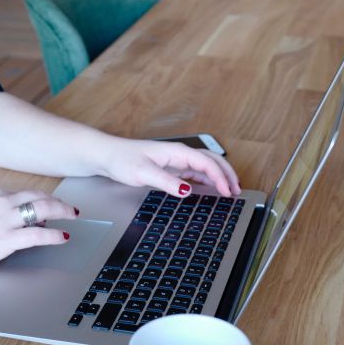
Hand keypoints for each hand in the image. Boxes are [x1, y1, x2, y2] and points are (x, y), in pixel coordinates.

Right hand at [0, 187, 74, 280]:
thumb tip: (11, 217)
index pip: (26, 193)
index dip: (43, 199)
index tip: (51, 204)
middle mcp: (1, 202)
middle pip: (39, 197)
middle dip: (58, 202)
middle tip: (70, 209)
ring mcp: (4, 220)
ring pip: (43, 210)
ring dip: (62, 212)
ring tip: (72, 217)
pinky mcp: (5, 240)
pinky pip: (38, 235)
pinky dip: (54, 235)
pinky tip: (62, 237)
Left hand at [97, 137, 240, 197]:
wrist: (106, 155)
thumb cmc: (122, 160)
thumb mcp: (144, 173)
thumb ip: (166, 182)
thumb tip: (188, 191)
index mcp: (177, 152)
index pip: (207, 163)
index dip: (220, 177)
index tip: (228, 191)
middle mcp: (179, 154)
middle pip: (212, 160)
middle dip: (227, 174)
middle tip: (237, 190)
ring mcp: (176, 161)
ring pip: (205, 166)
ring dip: (220, 176)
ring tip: (230, 190)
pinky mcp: (171, 168)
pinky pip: (195, 172)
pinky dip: (208, 179)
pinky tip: (211, 188)